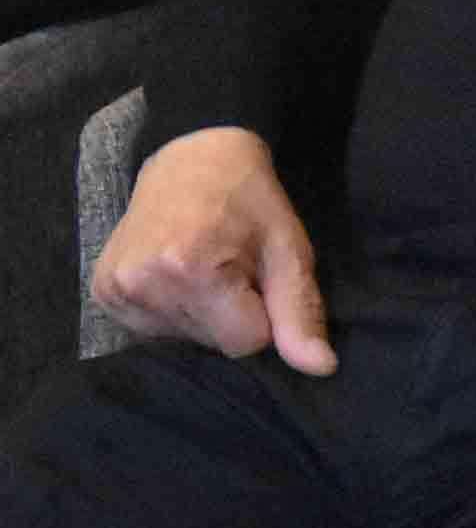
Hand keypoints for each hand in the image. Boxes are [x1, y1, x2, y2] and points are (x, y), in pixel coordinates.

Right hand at [92, 126, 335, 375]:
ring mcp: (116, 289)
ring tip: (203, 266)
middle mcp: (145, 283)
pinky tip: (176, 274)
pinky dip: (171, 310)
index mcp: (192, 270)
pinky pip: (151, 330)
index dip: (262, 314)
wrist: (191, 159)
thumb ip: (300, 310)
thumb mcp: (288, 248)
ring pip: (182, 339)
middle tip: (230, 265)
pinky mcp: (102, 292)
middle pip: (211, 343)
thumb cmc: (250, 201)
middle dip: (230, 314)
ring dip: (201, 313)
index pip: (245, 342)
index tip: (257, 276)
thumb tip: (321, 367)